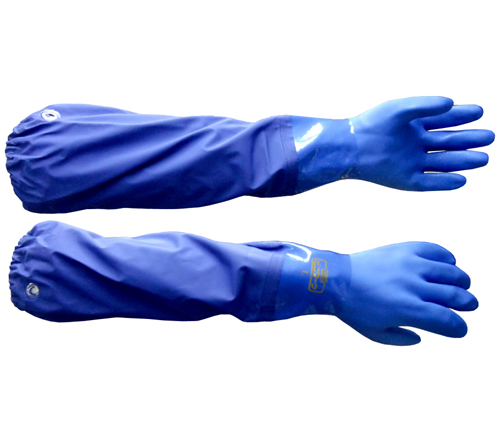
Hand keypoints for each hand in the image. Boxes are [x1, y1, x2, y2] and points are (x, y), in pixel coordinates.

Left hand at [338, 242, 476, 344]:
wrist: (336, 279)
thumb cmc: (354, 309)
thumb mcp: (375, 333)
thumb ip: (401, 339)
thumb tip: (420, 335)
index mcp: (407, 310)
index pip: (448, 321)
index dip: (459, 328)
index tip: (459, 329)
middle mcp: (412, 286)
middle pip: (455, 295)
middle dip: (468, 303)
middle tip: (469, 305)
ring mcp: (410, 264)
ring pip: (451, 272)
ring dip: (461, 280)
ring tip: (460, 285)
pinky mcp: (404, 249)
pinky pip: (435, 250)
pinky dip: (447, 257)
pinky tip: (447, 265)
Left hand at [349, 96, 494, 189]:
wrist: (350, 147)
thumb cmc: (371, 124)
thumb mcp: (399, 109)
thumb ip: (425, 105)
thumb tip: (451, 102)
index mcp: (415, 126)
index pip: (445, 120)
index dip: (462, 116)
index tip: (479, 111)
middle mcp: (417, 145)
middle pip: (449, 142)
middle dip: (469, 140)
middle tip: (489, 136)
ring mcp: (412, 163)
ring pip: (443, 163)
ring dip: (463, 161)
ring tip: (483, 158)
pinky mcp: (405, 180)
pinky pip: (429, 183)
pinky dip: (444, 182)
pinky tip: (461, 180)